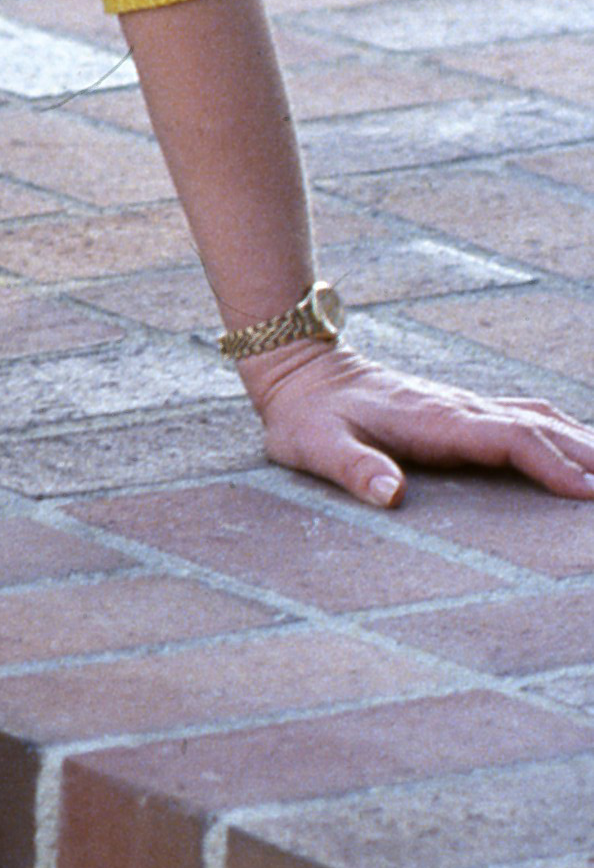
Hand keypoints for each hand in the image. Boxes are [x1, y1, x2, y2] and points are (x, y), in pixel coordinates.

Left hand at [241, 339, 593, 509]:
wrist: (302, 372)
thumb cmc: (307, 418)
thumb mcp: (316, 447)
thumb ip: (354, 469)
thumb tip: (391, 495)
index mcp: (435, 420)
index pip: (510, 439)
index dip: (551, 464)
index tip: (587, 492)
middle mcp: (459, 408)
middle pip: (539, 427)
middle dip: (586, 456)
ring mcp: (463, 406)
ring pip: (538, 418)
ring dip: (580, 441)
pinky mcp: (460, 409)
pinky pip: (523, 416)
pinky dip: (560, 430)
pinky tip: (579, 445)